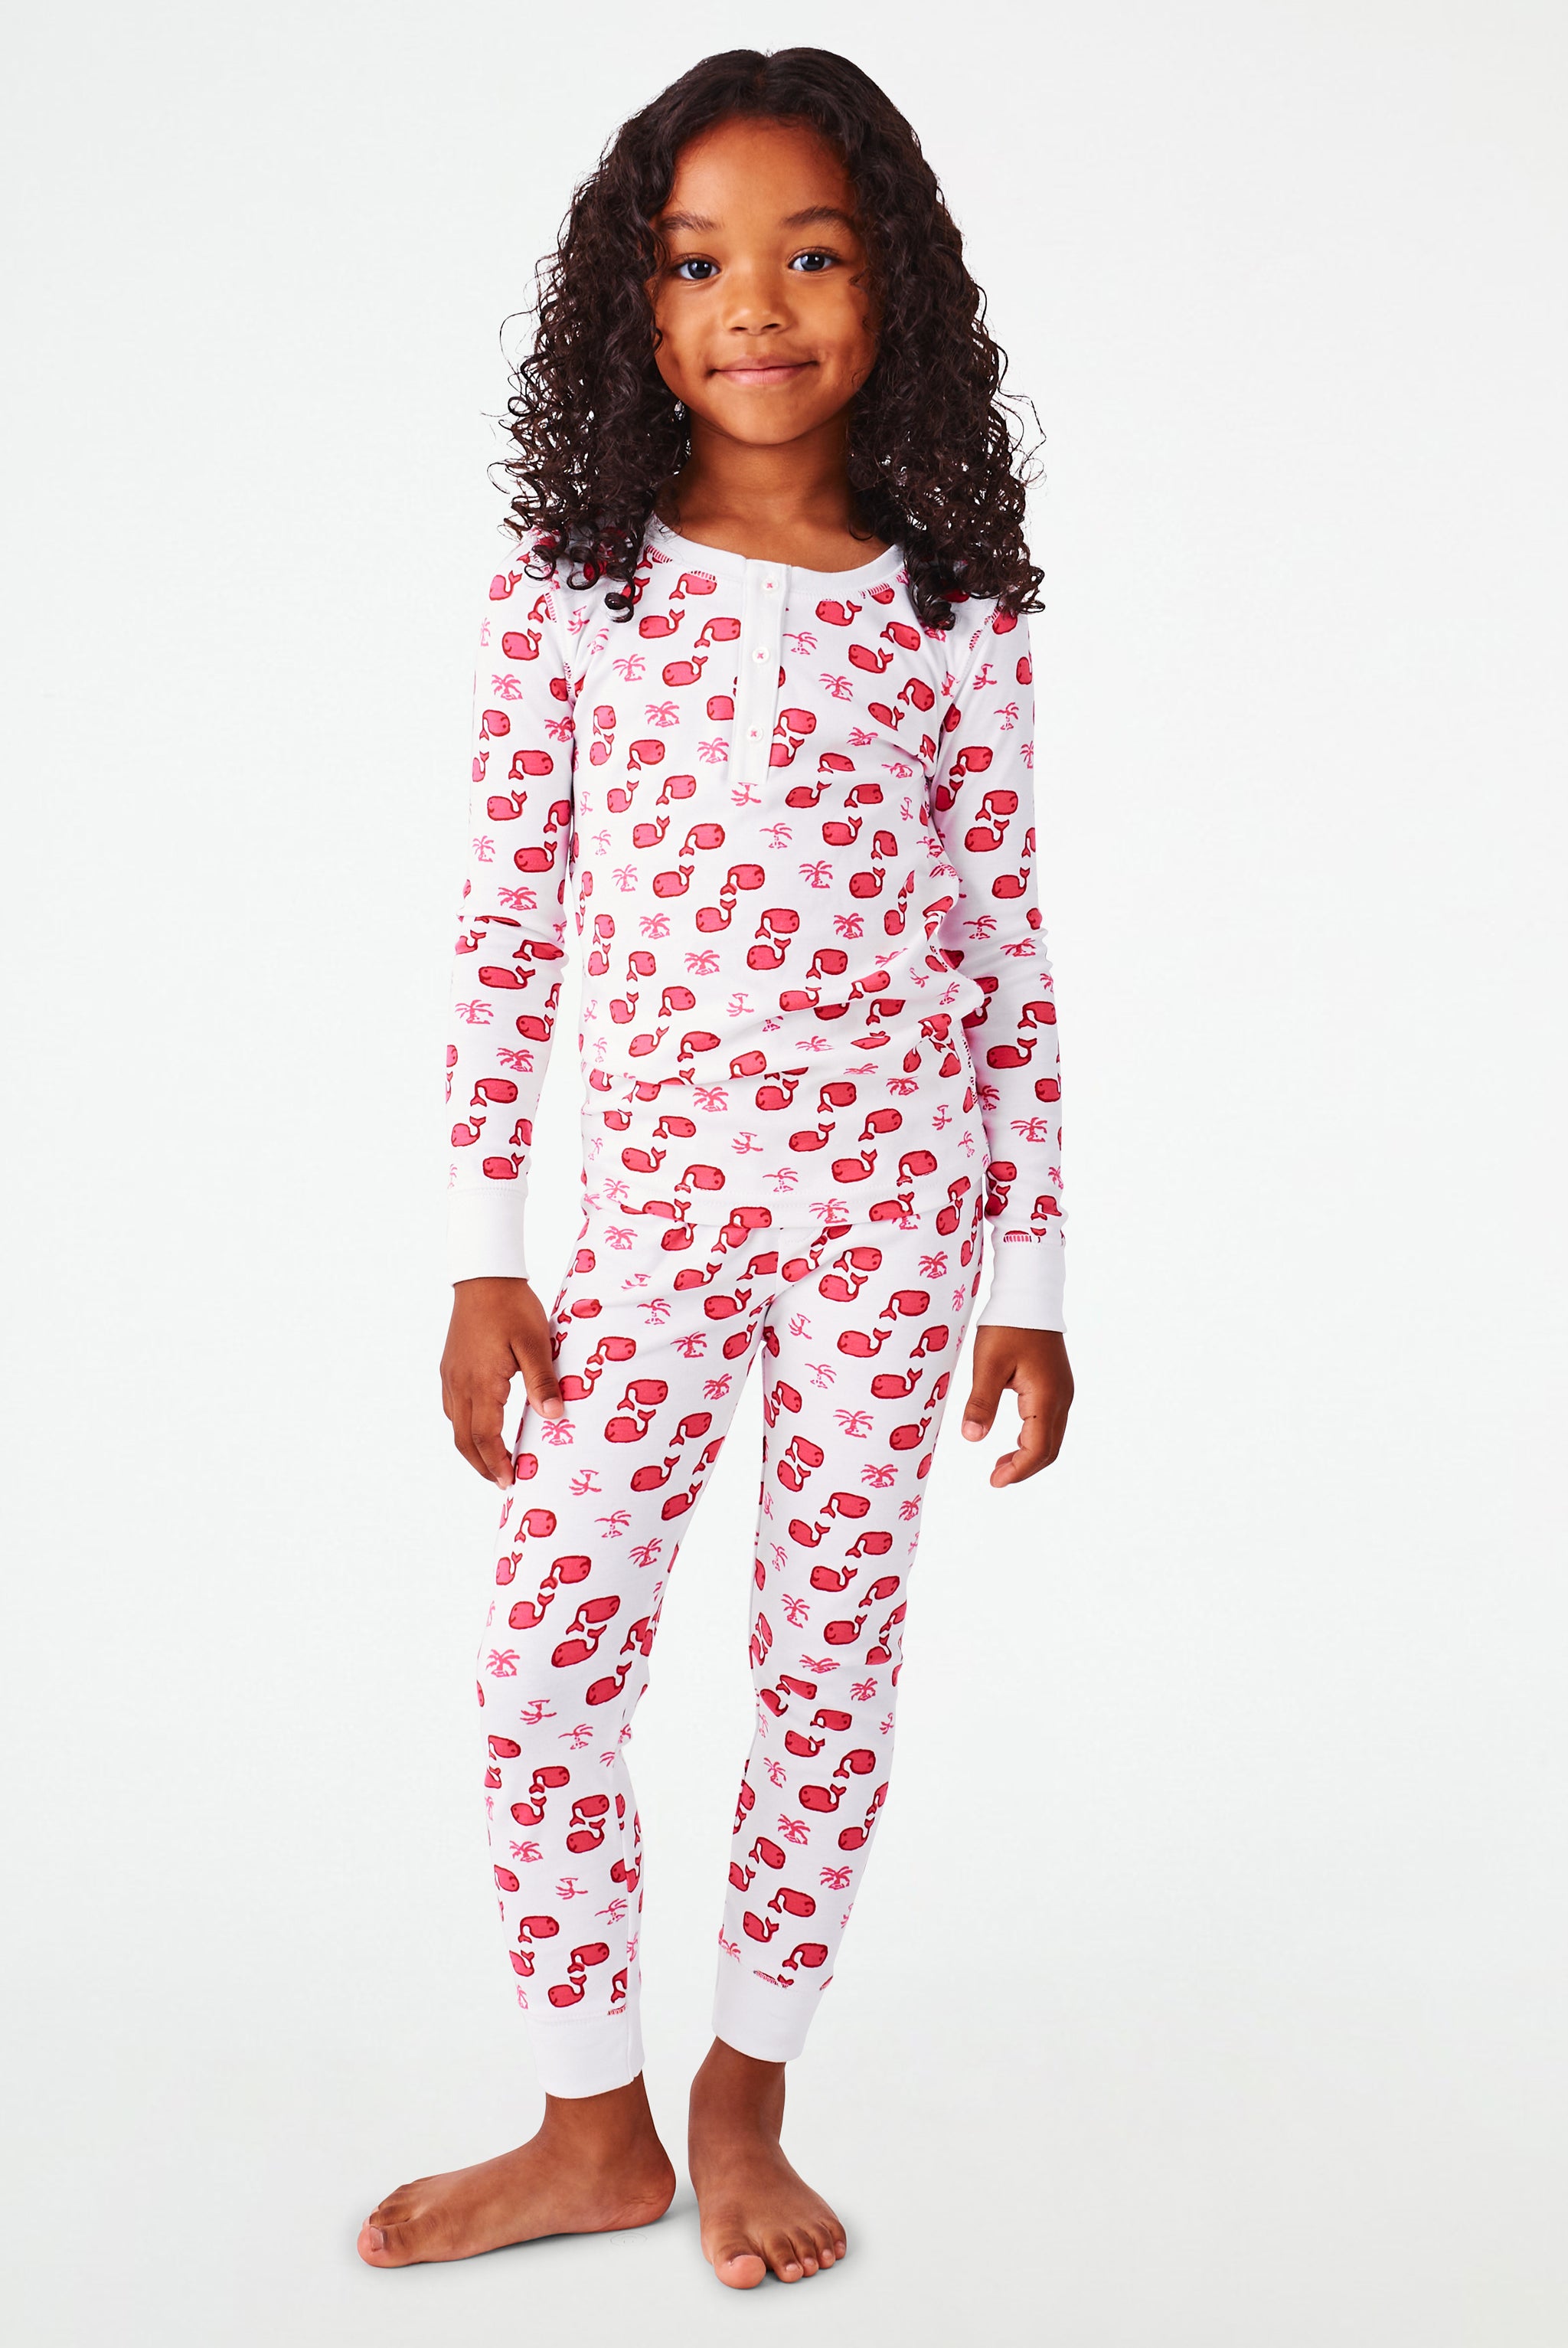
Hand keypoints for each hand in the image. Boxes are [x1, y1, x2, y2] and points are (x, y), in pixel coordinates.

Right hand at [440, 1276, 563, 1486]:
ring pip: (455, 1425)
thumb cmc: (512, 1307)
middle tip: (504, 1481)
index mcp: (481, 1382)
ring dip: (473, 1449)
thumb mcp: (535, 1343)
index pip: (485, 1436)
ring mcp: (451, 1376)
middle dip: (483, 1465)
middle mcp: (460, 1384)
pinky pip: (452, 1408)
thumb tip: (554, 1417)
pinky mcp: (450, 1367)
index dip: (497, 1463)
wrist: (483, 1276)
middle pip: (464, 1439)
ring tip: (494, 1462)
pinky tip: (480, 1429)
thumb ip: (542, 1382)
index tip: (510, 1481)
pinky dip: (465, 1428)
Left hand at [961, 1325, 1072, 1487]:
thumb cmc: (1008, 1326)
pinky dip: (1034, 1439)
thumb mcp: (987, 1364)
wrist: (1029, 1296)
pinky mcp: (1057, 1386)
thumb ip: (981, 1402)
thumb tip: (972, 1437)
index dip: (1018, 1470)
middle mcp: (1061, 1398)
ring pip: (1052, 1437)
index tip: (995, 1482)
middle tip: (995, 1478)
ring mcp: (1062, 1392)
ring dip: (1029, 1455)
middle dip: (1024, 1468)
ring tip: (1000, 1464)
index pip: (1038, 1448)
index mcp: (1045, 1396)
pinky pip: (1050, 1423)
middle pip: (1049, 1449)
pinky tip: (1013, 1440)